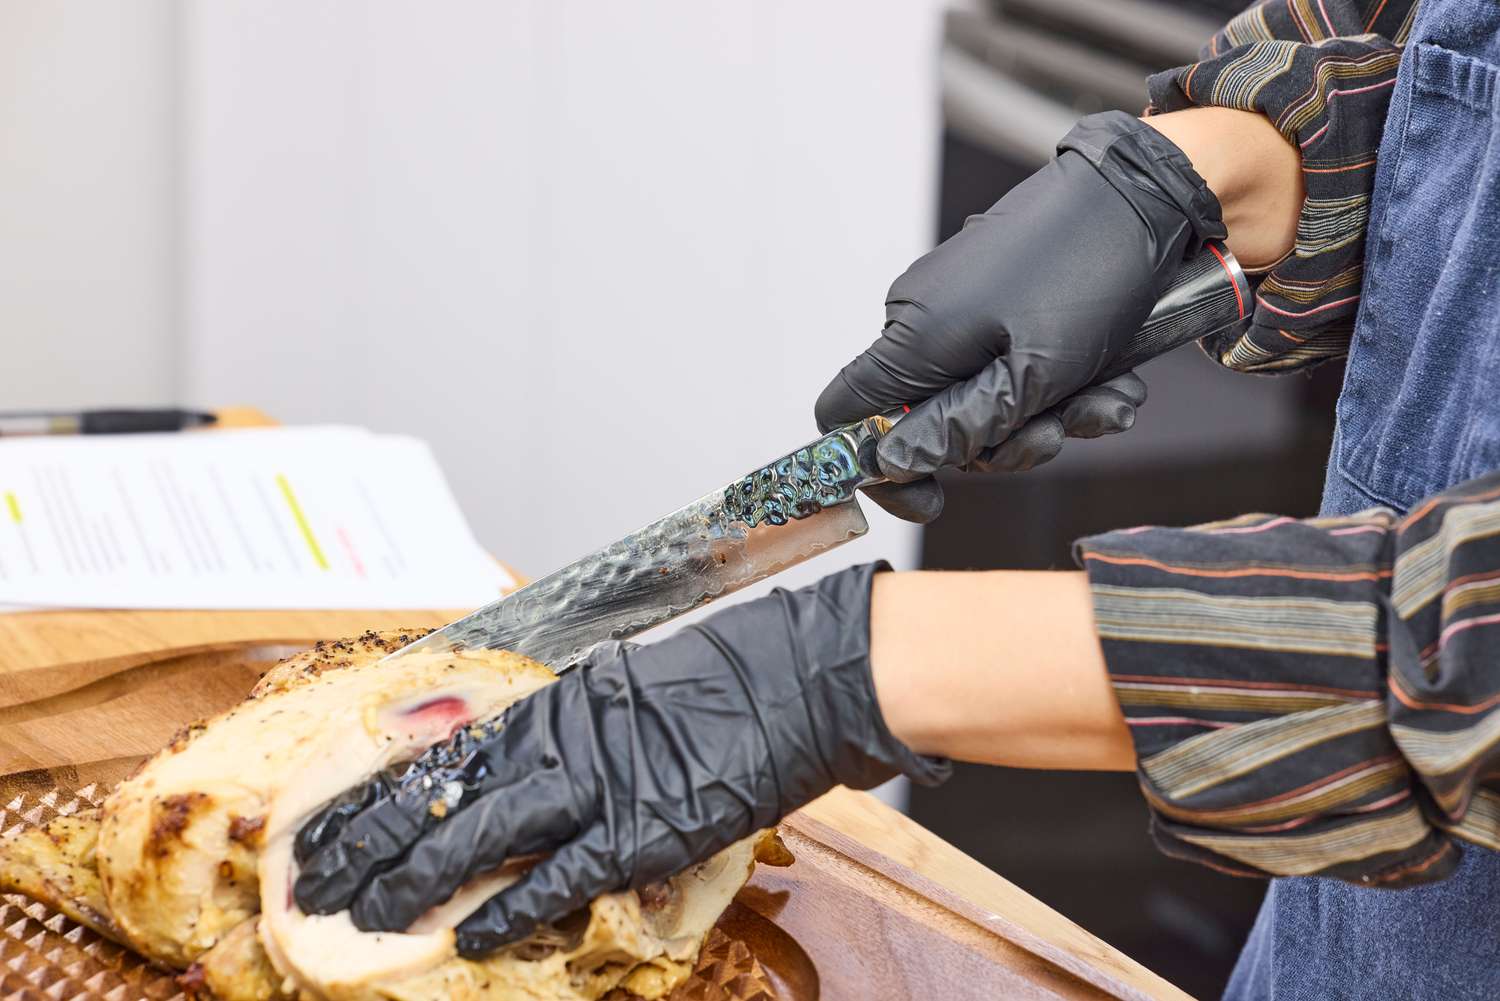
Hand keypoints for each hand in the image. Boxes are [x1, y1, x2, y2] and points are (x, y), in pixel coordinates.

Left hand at [292, 563, 948, 955]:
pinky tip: (472, 936)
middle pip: (445, 792)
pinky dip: (515, 906)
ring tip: (366, 913)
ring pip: (483, 834)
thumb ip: (577, 730)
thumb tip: (532, 766)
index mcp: (558, 702)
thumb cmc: (727, 676)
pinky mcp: (645, 828)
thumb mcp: (634, 691)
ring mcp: (601, 782)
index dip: (378, 792)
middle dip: (373, 840)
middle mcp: (563, 737)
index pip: (444, 753)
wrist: (798, 675)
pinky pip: (563, 874)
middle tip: (317, 879)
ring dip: (419, 878)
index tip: (328, 821)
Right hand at [816, 110, 1224, 522]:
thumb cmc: (1089, 275)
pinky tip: (1109, 378)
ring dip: (1048, 416)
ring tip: (1104, 399)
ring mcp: (960, 308)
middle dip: (1000, 442)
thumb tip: (892, 462)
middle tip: (1059, 432)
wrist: (1145, 195)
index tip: (934, 497)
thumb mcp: (1031, 376)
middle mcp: (923, 321)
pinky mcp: (996, 301)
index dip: (877, 468)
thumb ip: (958, 427)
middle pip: (929, 421)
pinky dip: (1060, 385)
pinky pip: (1011, 368)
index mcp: (913, 337)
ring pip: (982, 401)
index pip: (845, 414)